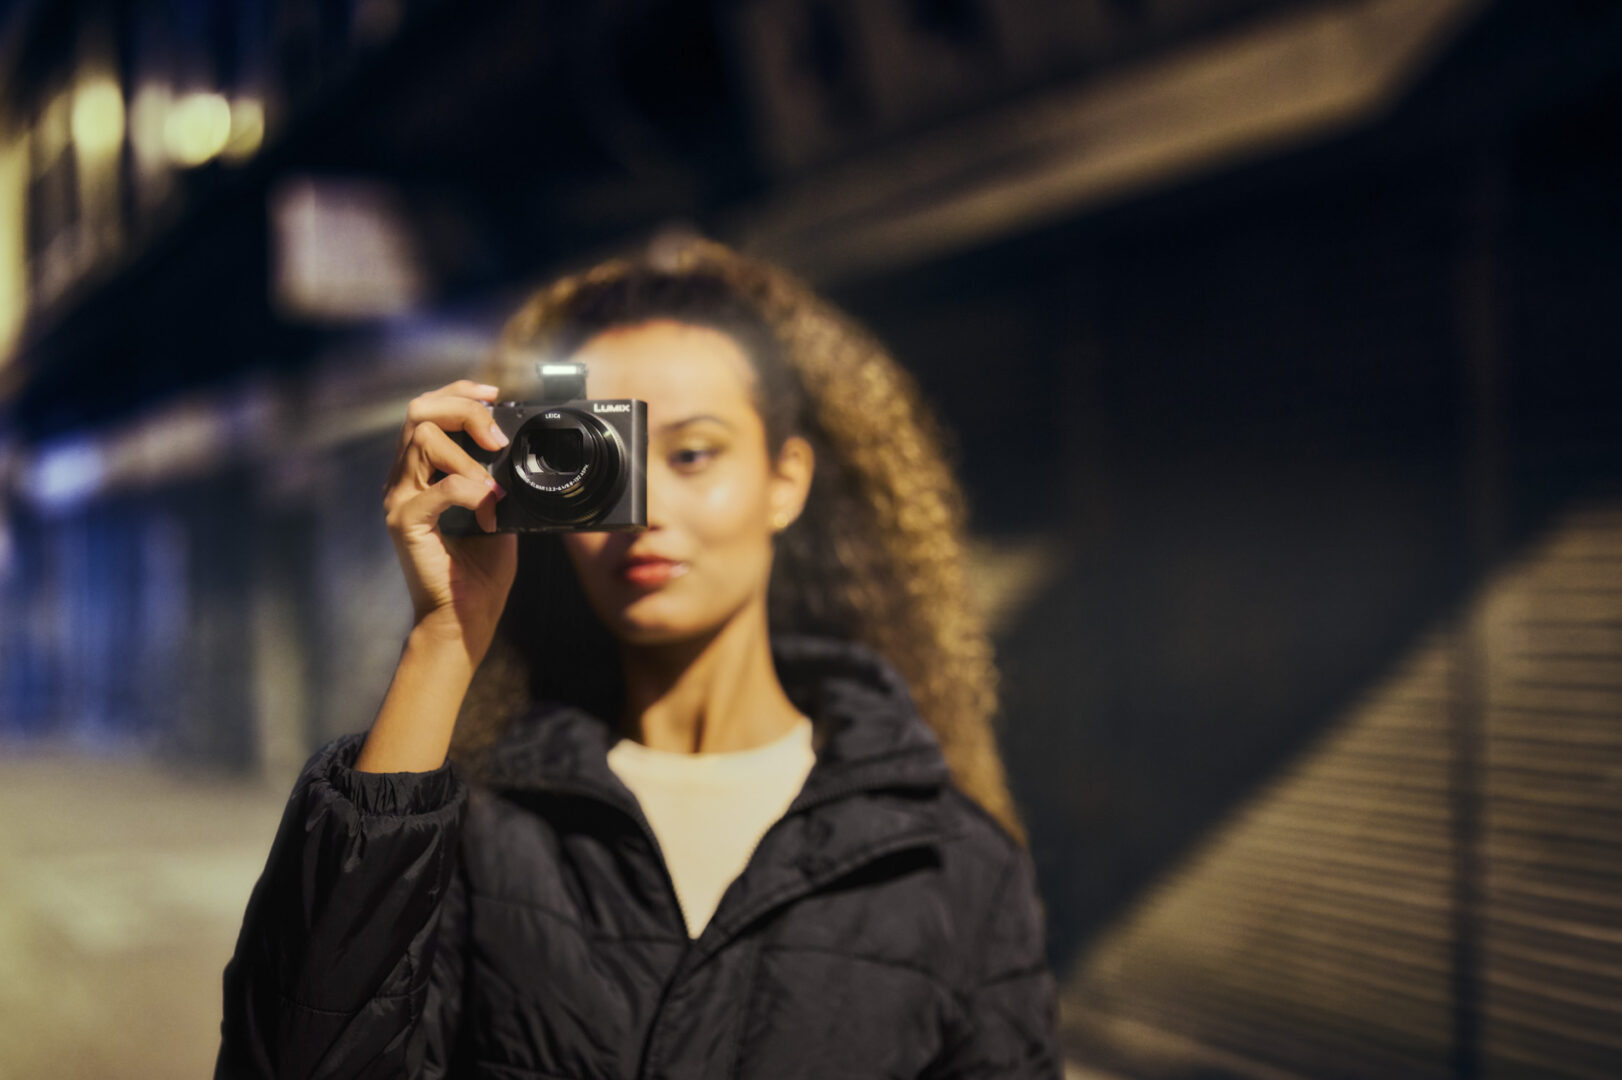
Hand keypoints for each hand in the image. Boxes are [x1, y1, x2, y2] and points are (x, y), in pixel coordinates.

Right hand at [381, 379, 517, 660]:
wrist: (464, 619)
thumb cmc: (479, 571)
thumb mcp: (497, 512)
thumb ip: (499, 480)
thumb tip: (521, 453)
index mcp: (421, 472)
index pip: (427, 409)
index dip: (460, 393)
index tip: (495, 396)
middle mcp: (404, 480)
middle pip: (419, 412)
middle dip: (464, 411)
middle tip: (497, 438)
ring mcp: (400, 500)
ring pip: (423, 440)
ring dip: (468, 455)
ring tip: (493, 487)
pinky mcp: (405, 524)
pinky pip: (438, 489)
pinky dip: (472, 492)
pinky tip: (490, 511)